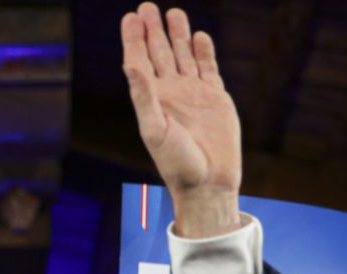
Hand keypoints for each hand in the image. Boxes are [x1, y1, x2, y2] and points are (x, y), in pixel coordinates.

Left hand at [121, 3, 241, 236]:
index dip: (134, 40)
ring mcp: (193, 94)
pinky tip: (199, 37)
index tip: (130, 17)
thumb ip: (143, 96)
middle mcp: (170, 93)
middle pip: (160, 53)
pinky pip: (208, 69)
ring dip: (178, 35)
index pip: (139, 62)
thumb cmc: (177, 164)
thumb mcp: (155, 129)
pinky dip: (204, 52)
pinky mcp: (215, 99)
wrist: (208, 184)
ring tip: (173, 12)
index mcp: (152, 99)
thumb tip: (131, 64)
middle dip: (153, 30)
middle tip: (147, 6)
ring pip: (184, 56)